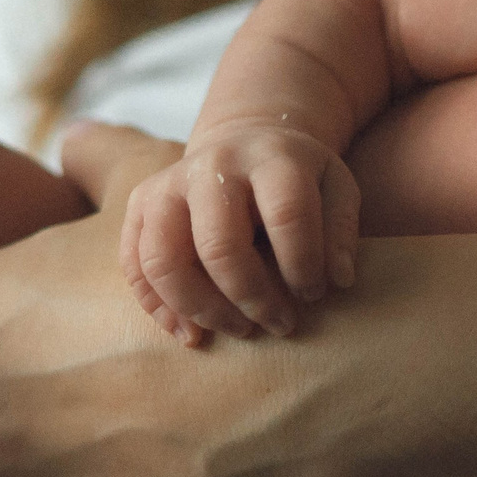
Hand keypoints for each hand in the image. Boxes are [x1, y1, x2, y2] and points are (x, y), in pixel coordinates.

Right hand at [119, 120, 358, 342]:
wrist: (246, 141)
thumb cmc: (298, 178)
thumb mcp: (336, 188)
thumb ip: (341, 230)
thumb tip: (336, 280)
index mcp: (270, 158)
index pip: (287, 215)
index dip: (304, 265)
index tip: (315, 293)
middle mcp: (212, 166)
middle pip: (219, 245)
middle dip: (253, 298)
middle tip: (281, 324)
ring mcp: (168, 184)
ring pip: (164, 259)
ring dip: (203, 309)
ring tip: (239, 330)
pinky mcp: (140, 204)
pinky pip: (134, 264)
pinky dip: (158, 308)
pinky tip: (191, 334)